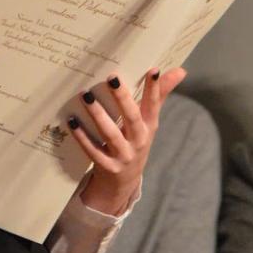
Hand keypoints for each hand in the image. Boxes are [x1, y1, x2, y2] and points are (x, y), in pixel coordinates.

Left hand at [71, 66, 185, 215]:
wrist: (124, 182)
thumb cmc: (136, 141)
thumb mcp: (149, 121)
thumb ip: (159, 96)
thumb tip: (180, 71)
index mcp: (149, 127)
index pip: (153, 105)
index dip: (155, 89)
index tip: (153, 70)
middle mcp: (138, 141)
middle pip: (132, 118)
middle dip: (122, 98)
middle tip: (112, 77)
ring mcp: (123, 155)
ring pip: (110, 133)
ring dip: (98, 114)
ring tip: (86, 96)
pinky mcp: (107, 166)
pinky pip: (93, 151)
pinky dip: (82, 136)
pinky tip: (72, 121)